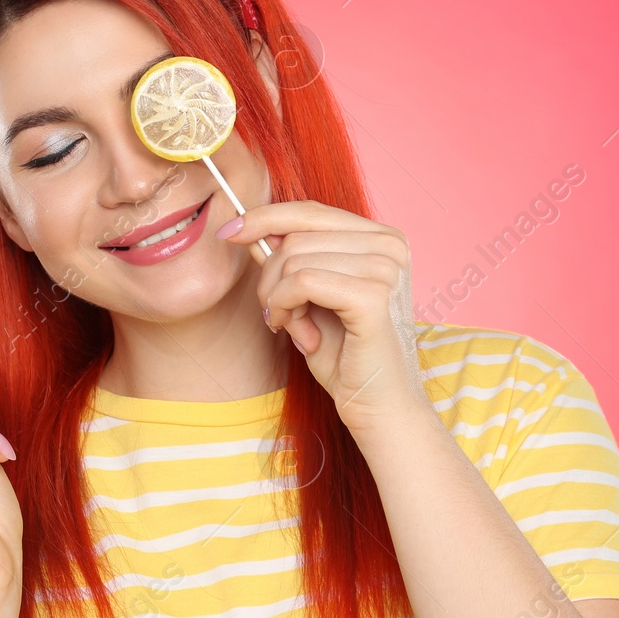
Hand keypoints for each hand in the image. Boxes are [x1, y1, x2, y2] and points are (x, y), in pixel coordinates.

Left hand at [218, 200, 433, 441]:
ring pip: (294, 259)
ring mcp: (385, 268)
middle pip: (296, 236)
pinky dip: (284, 306)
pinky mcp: (373, 295)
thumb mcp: (311, 297)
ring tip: (294, 328)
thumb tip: (250, 229)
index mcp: (382, 238)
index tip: (228, 232)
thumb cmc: (346, 356)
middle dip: (270, 277)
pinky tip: (297, 333)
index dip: (264, 217)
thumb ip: (291, 260)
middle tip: (278, 316)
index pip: (311, 211)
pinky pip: (301, 282)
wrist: (379, 406)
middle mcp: (390, 245)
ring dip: (278, 298)